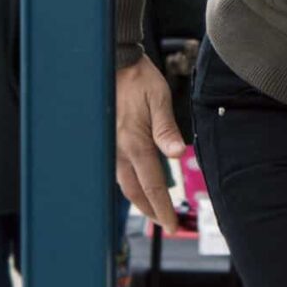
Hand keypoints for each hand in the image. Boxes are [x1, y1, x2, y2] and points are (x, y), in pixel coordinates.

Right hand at [114, 57, 185, 232]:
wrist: (114, 62)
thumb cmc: (139, 78)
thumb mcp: (159, 98)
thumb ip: (166, 129)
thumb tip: (178, 154)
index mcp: (134, 142)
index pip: (151, 184)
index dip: (162, 207)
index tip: (171, 223)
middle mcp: (119, 149)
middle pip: (135, 190)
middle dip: (150, 209)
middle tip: (165, 223)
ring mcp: (112, 146)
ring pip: (124, 182)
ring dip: (140, 197)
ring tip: (154, 207)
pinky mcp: (109, 141)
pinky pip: (119, 170)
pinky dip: (131, 182)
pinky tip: (139, 183)